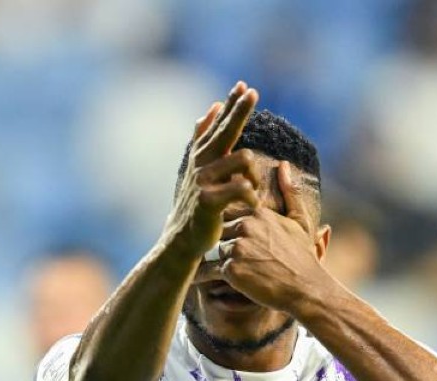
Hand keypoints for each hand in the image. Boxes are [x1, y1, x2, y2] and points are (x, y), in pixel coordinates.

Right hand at [165, 81, 261, 257]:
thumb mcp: (197, 168)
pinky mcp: (209, 201)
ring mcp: (203, 181)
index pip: (219, 125)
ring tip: (253, 191)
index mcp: (202, 156)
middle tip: (252, 92)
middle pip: (226, 131)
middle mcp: (201, 163)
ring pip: (243, 160)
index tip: (244, 85)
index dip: (231, 105)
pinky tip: (252, 205)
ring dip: (255, 175)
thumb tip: (211, 107)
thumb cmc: (195, 204)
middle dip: (239, 110)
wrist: (181, 239)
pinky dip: (252, 196)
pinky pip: (241, 188)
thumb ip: (204, 138)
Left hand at [215, 161, 333, 309]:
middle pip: (224, 232)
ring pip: (219, 250)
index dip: (238, 229)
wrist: (307, 289)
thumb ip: (290, 192)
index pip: (234, 213)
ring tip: (230, 270)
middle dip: (229, 244)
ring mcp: (238, 247)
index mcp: (259, 212)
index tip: (244, 240)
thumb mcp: (300, 222)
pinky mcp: (232, 269)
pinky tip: (208, 280)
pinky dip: (211, 276)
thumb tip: (284, 164)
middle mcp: (247, 225)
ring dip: (223, 260)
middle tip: (234, 256)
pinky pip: (213, 270)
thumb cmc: (304, 258)